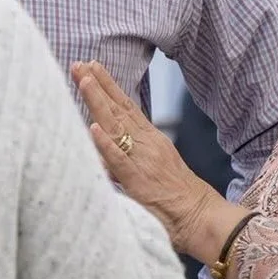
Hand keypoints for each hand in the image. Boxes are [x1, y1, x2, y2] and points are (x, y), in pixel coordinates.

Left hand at [72, 59, 224, 258]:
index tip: (92, 67)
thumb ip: (132, 151)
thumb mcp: (154, 163)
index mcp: (150, 138)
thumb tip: (106, 141)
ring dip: (98, 102)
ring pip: (116, 125)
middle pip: (117, 108)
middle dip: (97, 85)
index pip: (125, 105)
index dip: (108, 86)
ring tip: (84, 81)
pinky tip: (93, 129)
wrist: (198, 214)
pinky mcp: (137, 180)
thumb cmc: (175, 194)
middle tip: (79, 64)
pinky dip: (106, 144)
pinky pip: (119, 160)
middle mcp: (145, 142)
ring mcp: (141, 159)